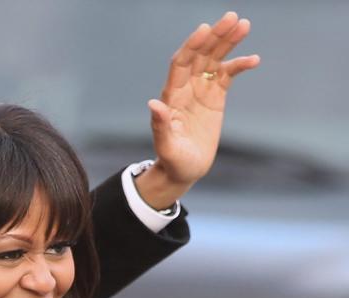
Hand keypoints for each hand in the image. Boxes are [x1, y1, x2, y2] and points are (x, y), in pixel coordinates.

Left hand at [135, 11, 260, 209]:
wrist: (183, 171)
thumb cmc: (172, 161)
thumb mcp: (167, 147)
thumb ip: (160, 126)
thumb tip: (153, 104)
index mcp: (171, 97)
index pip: (180, 64)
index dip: (192, 46)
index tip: (205, 29)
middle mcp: (185, 89)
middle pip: (200, 55)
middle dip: (214, 36)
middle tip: (232, 17)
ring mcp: (201, 91)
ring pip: (214, 60)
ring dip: (228, 43)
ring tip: (244, 24)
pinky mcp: (215, 98)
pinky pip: (228, 75)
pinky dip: (239, 65)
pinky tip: (254, 59)